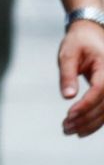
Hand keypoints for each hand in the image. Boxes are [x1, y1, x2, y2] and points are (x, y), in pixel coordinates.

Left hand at [60, 19, 103, 135]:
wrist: (91, 34)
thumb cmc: (78, 42)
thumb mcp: (68, 54)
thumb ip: (67, 74)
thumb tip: (67, 96)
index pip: (100, 90)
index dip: (86, 105)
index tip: (69, 114)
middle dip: (85, 118)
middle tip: (65, 127)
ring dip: (89, 124)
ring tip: (68, 130)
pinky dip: (94, 121)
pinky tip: (80, 129)